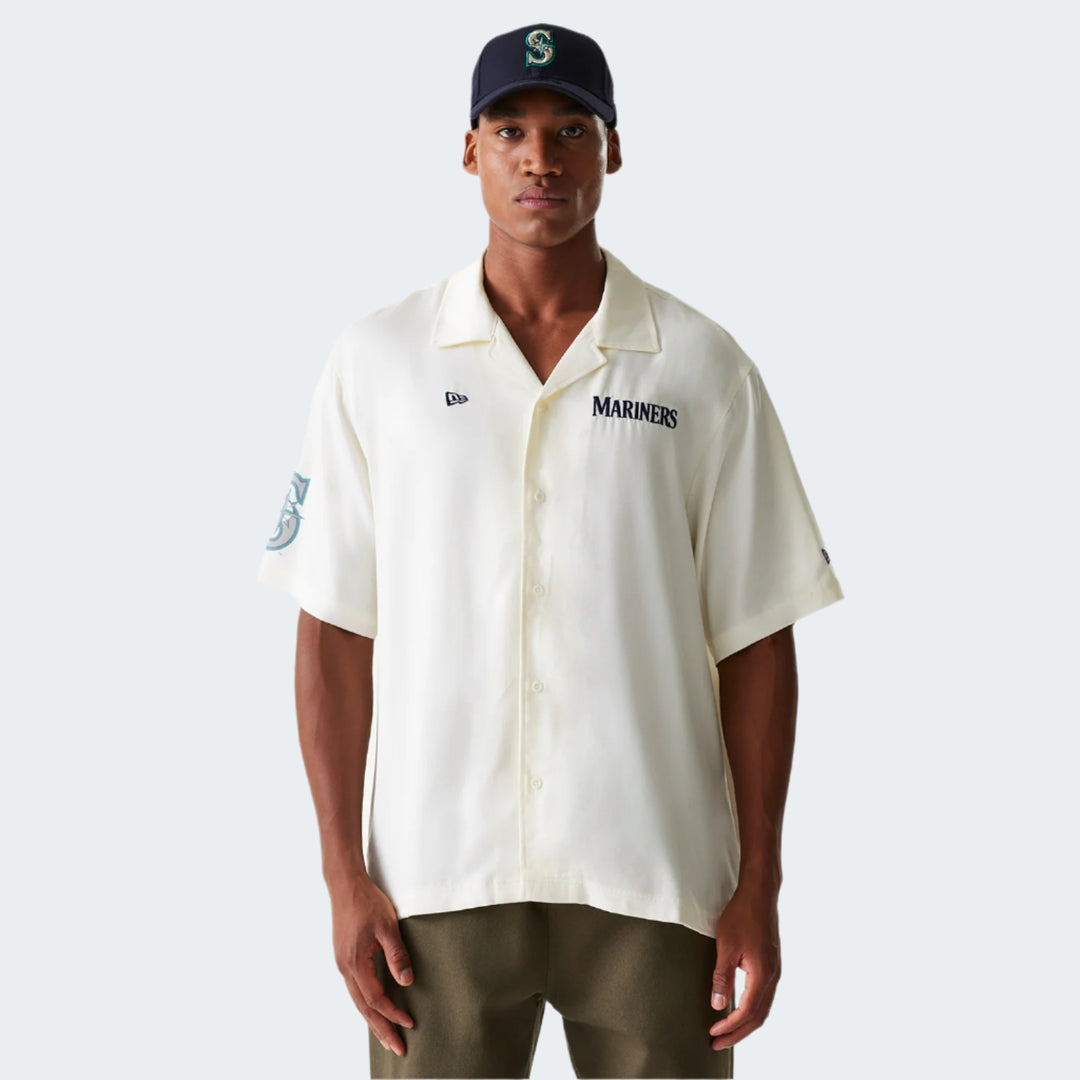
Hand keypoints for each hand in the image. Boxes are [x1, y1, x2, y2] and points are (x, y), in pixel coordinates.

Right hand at [329, 872, 415, 1057]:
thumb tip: (407, 981)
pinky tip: (374, 1008)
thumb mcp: (387, 925)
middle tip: (397, 1049)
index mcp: (355, 962)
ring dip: (373, 1019)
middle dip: (381, 1029)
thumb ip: (397, 954)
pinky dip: (366, 1004)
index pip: (375, 998)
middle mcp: (345, 967)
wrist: (345, 884)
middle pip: (363, 1007)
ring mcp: (342, 963)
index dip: (392, 1014)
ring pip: (357, 1000)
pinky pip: (355, 988)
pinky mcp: (344, 957)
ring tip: (386, 1036)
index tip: (409, 1024)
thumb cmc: (367, 901)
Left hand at [708, 881, 781, 1050]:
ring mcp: (774, 970)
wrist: (760, 894)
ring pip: (763, 1008)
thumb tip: (718, 1005)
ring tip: (727, 1031)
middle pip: (758, 1017)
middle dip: (738, 1033)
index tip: (713, 1034)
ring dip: (745, 1023)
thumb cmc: (742, 916)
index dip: (730, 1027)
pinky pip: (764, 996)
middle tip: (718, 1042)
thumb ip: (723, 977)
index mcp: (762, 975)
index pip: (747, 1012)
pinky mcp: (771, 964)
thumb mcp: (726, 946)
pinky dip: (752, 1009)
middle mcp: (773, 977)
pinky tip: (740, 1008)